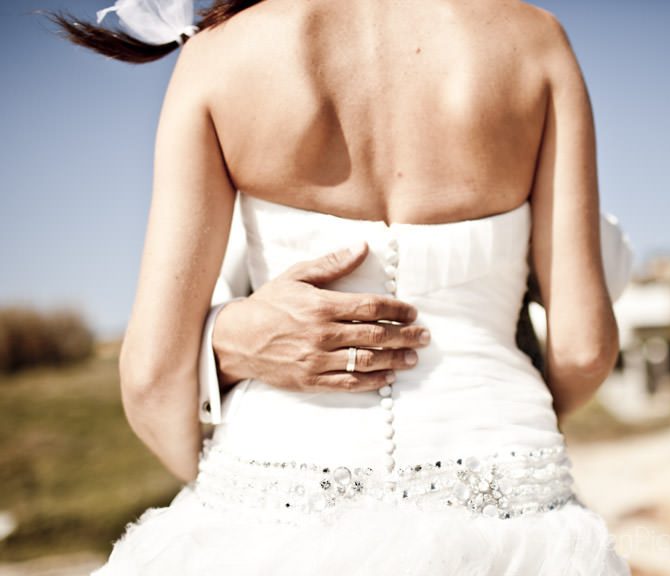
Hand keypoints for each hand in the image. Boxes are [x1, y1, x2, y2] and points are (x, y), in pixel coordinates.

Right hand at [211, 241, 429, 392]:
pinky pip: (348, 383)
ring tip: (412, 358)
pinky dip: (371, 381)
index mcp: (321, 306)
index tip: (411, 312)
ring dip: (394, 360)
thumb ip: (332, 264)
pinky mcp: (311, 381)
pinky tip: (387, 378)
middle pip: (375, 335)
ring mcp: (316, 360)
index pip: (370, 307)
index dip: (396, 310)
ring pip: (366, 361)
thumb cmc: (268, 304)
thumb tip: (363, 247)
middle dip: (404, 335)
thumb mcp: (296, 276)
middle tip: (424, 336)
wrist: (235, 340)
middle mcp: (322, 334)